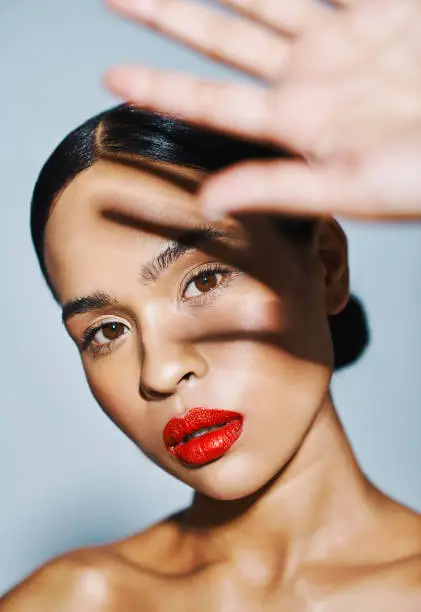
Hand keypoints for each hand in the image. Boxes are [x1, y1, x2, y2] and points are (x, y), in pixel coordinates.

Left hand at [104, 0, 420, 221]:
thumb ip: (279, 187)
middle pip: (223, 38)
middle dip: (169, 16)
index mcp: (299, 121)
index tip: (112, 77)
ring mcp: (346, 37)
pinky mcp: (385, 9)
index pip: (213, 102)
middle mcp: (313, 75)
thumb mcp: (351, 188)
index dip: (161, 88)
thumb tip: (210, 202)